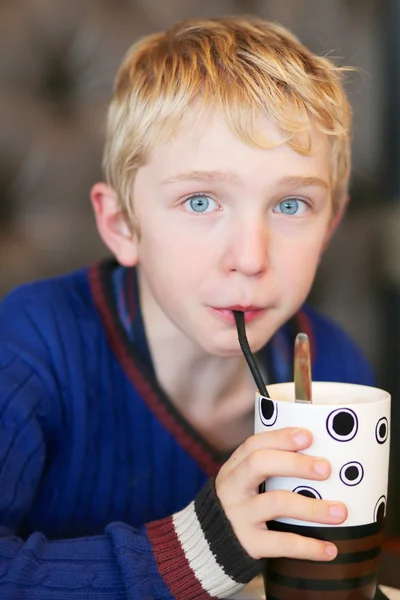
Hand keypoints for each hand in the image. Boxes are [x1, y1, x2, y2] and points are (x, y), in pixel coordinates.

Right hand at [215, 428, 346, 560]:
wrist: (210, 550)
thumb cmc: (241, 509)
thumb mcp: (244, 485)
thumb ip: (270, 471)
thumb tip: (319, 458)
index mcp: (233, 469)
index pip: (253, 445)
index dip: (280, 438)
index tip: (308, 436)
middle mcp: (232, 488)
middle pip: (259, 464)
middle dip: (295, 463)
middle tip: (326, 469)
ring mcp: (238, 516)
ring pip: (276, 503)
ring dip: (312, 507)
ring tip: (340, 512)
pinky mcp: (247, 544)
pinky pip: (282, 543)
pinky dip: (310, 547)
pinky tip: (331, 549)